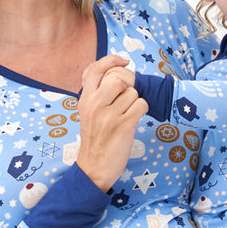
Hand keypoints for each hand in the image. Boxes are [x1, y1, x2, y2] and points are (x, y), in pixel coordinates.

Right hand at [76, 55, 146, 191]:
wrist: (94, 167)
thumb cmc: (95, 140)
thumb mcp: (87, 113)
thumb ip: (96, 94)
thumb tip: (114, 72)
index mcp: (85, 100)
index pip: (96, 69)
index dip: (112, 60)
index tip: (123, 61)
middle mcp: (95, 105)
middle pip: (118, 77)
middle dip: (128, 85)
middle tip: (127, 97)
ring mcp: (109, 115)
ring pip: (133, 92)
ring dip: (135, 102)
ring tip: (127, 114)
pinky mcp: (124, 125)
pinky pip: (141, 105)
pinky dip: (142, 111)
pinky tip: (134, 119)